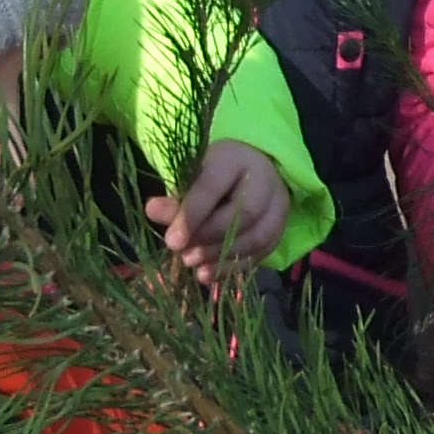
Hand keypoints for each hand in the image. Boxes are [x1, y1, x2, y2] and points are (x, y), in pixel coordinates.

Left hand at [147, 140, 291, 289]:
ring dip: (223, 256)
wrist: (250, 173)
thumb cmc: (212, 175)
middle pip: (243, 214)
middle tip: (184, 255)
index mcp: (234, 159)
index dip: (192, 215)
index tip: (172, 242)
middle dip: (210, 238)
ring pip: (257, 236)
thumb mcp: (191, 179)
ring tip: (196, 266)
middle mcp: (264, 179)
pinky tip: (211, 274)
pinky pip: (263, 251)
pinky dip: (235, 267)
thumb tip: (152, 211)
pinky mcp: (281, 227)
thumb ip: (175, 199)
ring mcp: (278, 204)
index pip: (213, 186)